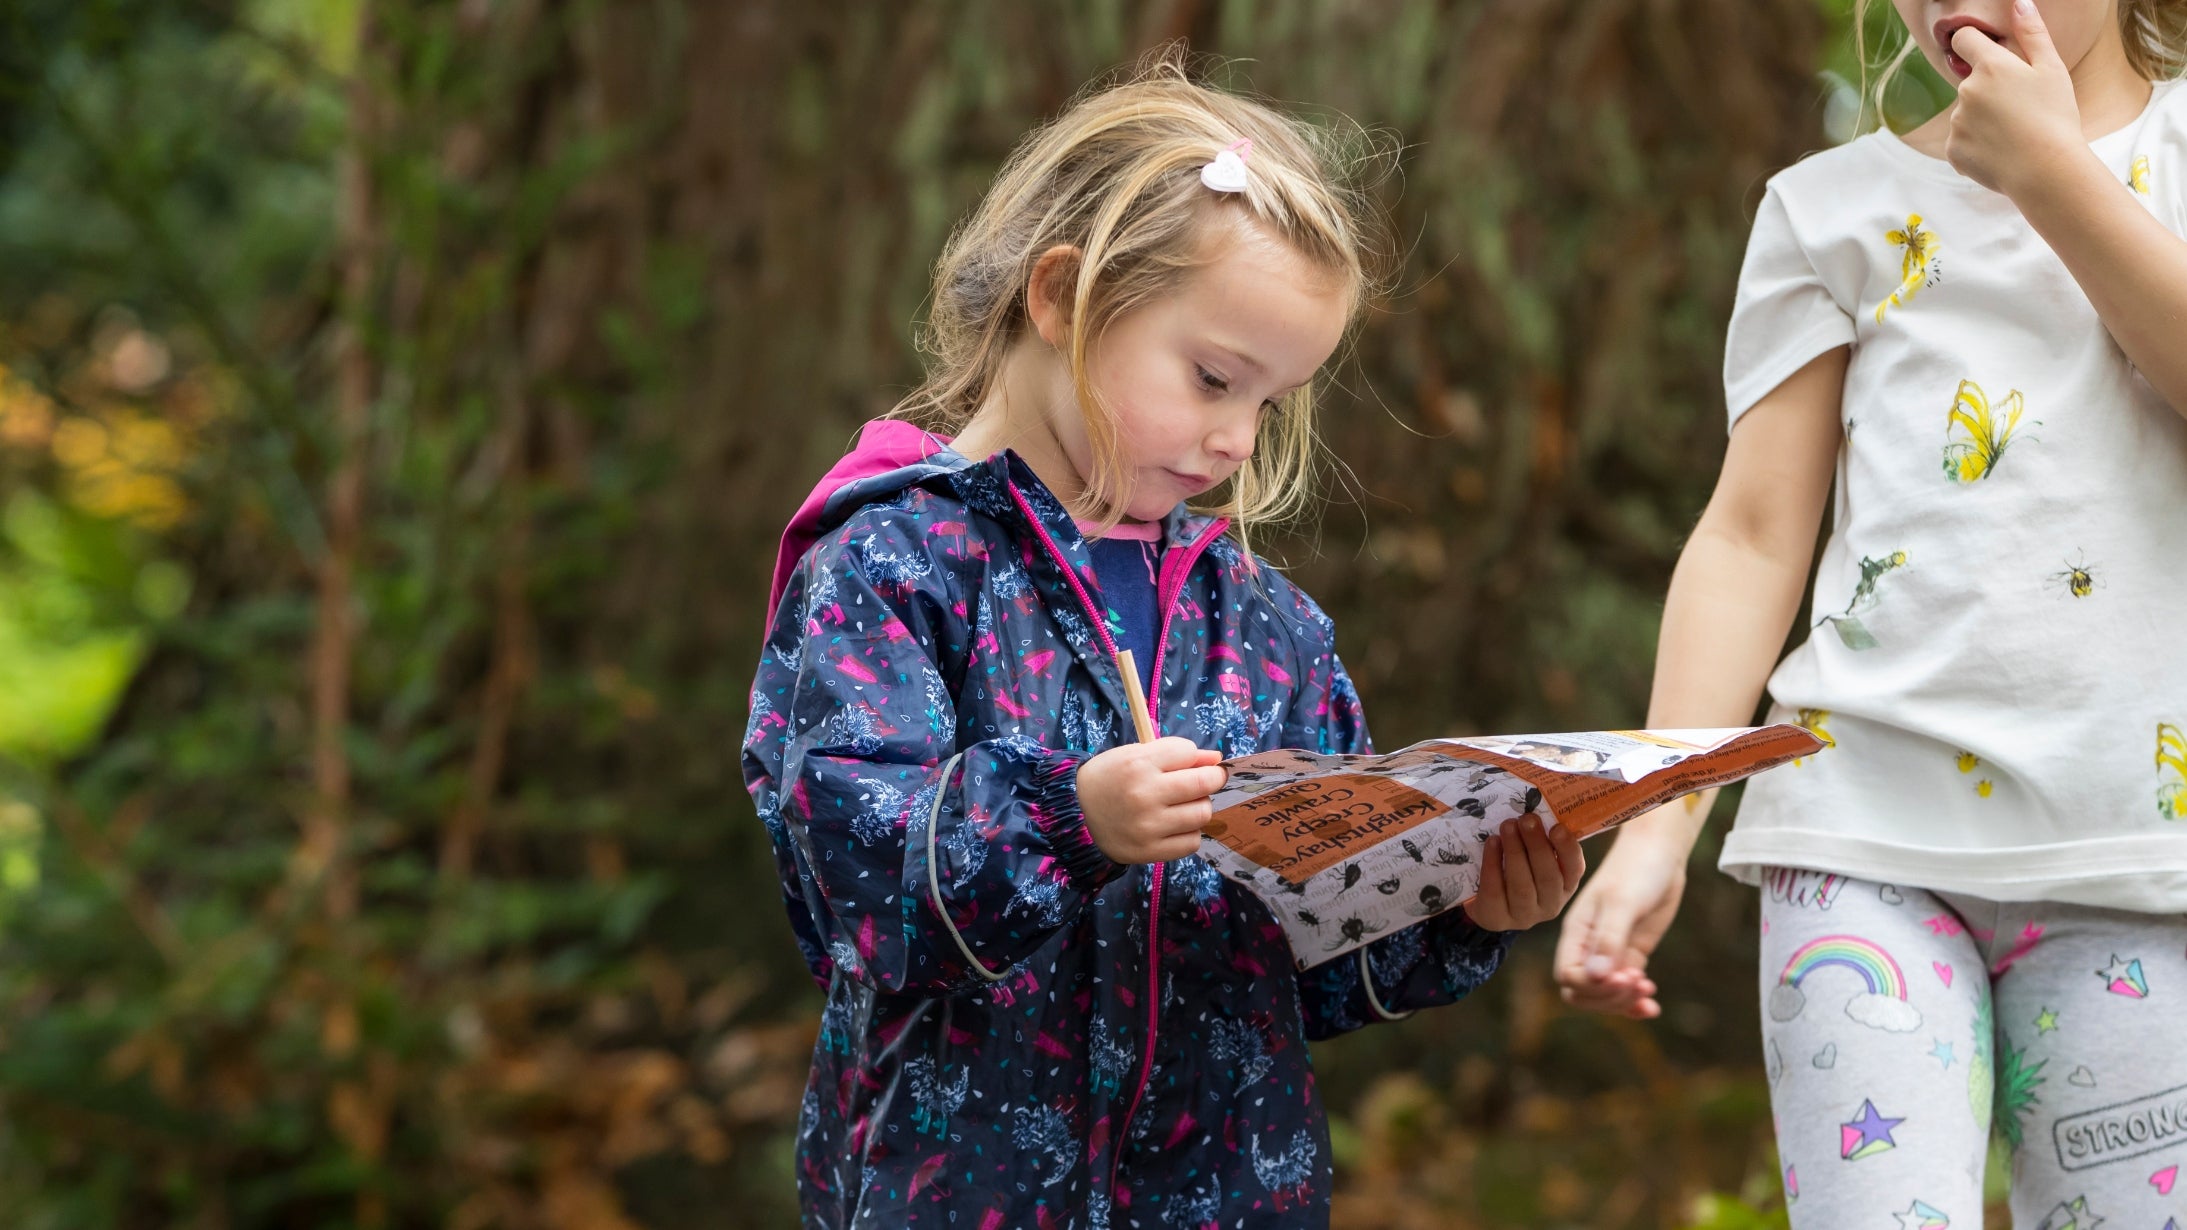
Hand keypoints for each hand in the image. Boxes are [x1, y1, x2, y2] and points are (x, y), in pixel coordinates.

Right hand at [1077, 737, 1225, 864]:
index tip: (1190, 764)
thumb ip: (1174, 753)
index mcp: (1137, 763)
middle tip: (1204, 783)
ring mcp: (1148, 826)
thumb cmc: (1109, 779)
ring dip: (1200, 807)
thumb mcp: (1134, 755)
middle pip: (1204, 784)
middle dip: (1211, 780)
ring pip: (1202, 814)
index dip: (1195, 757)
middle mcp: (1144, 794)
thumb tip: (1216, 759)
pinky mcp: (1149, 851)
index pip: (1189, 752)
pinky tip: (1176, 826)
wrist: (1076, 815)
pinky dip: (1190, 833)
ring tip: (1185, 805)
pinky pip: (1192, 842)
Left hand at [1461, 813, 1584, 931]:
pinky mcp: (1497, 918)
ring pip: (1522, 885)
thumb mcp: (1534, 857)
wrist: (1487, 904)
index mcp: (1565, 886)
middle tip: (1527, 819)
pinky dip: (1493, 863)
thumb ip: (1541, 841)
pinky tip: (1492, 842)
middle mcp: (1550, 905)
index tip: (1557, 827)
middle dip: (1537, 845)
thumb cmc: (1516, 871)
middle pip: (1547, 876)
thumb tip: (1539, 809)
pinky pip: (1495, 890)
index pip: (1574, 869)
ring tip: (1507, 826)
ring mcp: (1524, 915)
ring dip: (1515, 852)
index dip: (1568, 849)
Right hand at [1551, 823, 1688, 1018]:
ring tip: (1649, 991)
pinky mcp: (1632, 953)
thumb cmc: (1636, 870)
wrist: (1659, 854)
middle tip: (1640, 983)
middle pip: (1584, 992)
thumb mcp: (1622, 903)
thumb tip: (1598, 977)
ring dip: (1624, 1001)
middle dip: (1610, 998)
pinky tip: (1652, 1007)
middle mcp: (1589, 946)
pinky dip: (1636, 1002)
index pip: (1569, 976)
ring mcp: (1611, 952)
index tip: (1624, 975)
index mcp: (1577, 932)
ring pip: (1605, 994)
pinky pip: (1626, 987)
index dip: (1593, 986)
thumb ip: (1609, 939)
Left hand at [1945, 0, 2086, 196]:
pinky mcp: (1952, 151)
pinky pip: (1962, 142)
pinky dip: (1978, 146)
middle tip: (2021, 111)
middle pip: (1971, 83)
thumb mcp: (2051, 69)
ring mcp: (1956, 123)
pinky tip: (2002, 152)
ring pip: (1967, 114)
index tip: (1987, 52)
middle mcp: (1966, 91)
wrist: (2046, 170)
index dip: (1974, 43)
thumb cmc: (2055, 117)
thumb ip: (2032, 34)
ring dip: (1984, 120)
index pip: (1965, 39)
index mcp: (1990, 67)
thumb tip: (2020, 4)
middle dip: (1990, 92)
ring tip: (2014, 135)